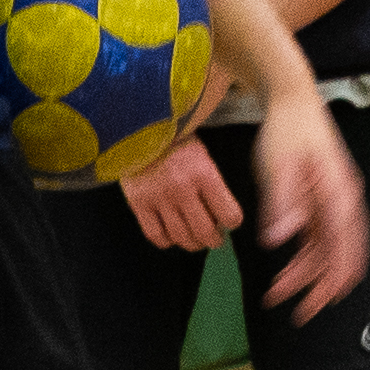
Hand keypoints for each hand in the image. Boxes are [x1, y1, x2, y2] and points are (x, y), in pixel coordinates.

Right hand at [119, 138, 241, 250]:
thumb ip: (214, 180)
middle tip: (215, 238)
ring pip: (181, 237)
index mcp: (204, 174)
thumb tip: (224, 211)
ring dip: (193, 244)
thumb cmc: (175, 138)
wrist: (137, 126)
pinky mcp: (138, 203)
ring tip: (195, 240)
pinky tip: (171, 236)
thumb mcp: (202, 152)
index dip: (232, 221)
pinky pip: (155, 235)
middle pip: (205, 231)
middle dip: (214, 240)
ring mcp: (159, 198)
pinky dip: (166, 241)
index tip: (230, 220)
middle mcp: (183, 189)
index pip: (229, 214)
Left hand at [245, 91, 368, 319]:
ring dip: (306, 277)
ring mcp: (334, 204)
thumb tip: (280, 240)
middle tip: (298, 315)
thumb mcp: (278, 165)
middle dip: (321, 289)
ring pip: (328, 253)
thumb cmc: (285, 129)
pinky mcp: (323, 202)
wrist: (292, 100)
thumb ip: (282, 202)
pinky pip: (318, 241)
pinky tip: (284, 273)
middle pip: (342, 257)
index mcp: (339, 195)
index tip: (314, 307)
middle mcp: (344, 203)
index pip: (343, 249)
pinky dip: (303, 260)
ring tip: (275, 294)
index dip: (331, 282)